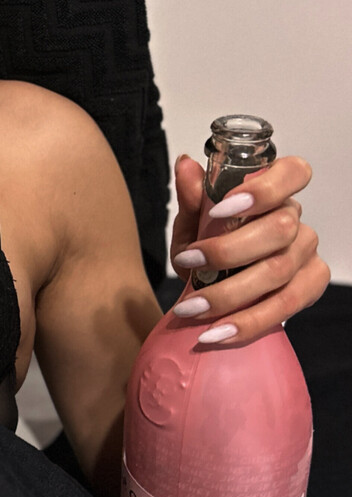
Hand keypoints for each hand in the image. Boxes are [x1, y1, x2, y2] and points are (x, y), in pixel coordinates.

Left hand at [168, 155, 329, 342]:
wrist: (217, 290)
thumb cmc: (210, 246)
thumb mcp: (194, 222)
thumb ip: (192, 197)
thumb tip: (185, 164)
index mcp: (274, 192)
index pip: (293, 173)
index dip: (264, 188)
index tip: (221, 207)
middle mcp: (296, 220)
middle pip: (280, 229)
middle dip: (229, 248)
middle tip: (186, 260)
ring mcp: (307, 254)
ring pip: (279, 271)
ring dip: (230, 292)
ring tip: (191, 307)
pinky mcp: (310, 287)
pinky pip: (284, 306)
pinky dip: (247, 322)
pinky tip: (216, 332)